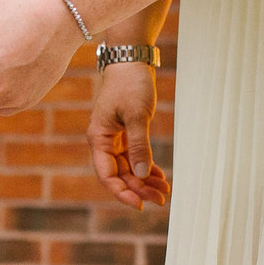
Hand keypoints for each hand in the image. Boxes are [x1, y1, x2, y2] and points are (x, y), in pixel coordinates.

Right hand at [89, 62, 168, 208]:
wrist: (131, 60)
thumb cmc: (130, 84)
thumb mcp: (137, 116)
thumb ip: (139, 146)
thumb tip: (140, 174)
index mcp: (99, 138)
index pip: (107, 175)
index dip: (122, 192)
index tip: (139, 204)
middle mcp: (104, 141)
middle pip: (119, 174)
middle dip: (139, 188)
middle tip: (160, 200)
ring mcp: (114, 138)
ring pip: (129, 167)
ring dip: (144, 180)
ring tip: (164, 191)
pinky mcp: (126, 132)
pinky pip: (134, 156)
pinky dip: (146, 166)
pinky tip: (159, 176)